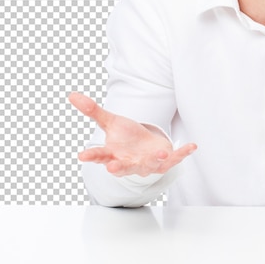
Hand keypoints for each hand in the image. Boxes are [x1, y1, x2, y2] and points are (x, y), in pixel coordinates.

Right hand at [69, 92, 196, 176]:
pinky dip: (183, 152)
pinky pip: (175, 159)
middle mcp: (129, 162)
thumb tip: (71, 94)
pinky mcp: (164, 162)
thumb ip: (93, 111)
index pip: (100, 155)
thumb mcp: (111, 123)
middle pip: (122, 167)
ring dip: (154, 160)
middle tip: (112, 168)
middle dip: (119, 168)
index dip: (92, 156)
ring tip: (159, 153)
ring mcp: (147, 164)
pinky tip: (193, 146)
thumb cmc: (126, 138)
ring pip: (150, 165)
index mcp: (113, 154)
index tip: (82, 156)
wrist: (146, 148)